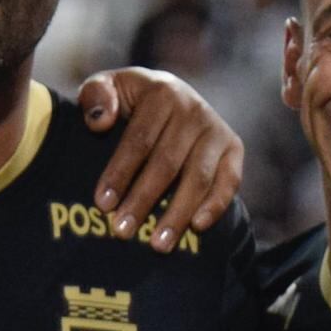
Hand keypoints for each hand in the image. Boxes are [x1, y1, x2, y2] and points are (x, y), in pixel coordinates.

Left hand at [76, 69, 244, 248]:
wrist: (170, 98)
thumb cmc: (130, 101)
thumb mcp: (109, 87)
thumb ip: (96, 95)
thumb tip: (101, 121)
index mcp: (162, 91)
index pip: (138, 140)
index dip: (120, 173)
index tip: (103, 204)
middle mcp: (194, 108)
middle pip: (166, 163)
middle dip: (142, 201)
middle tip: (122, 232)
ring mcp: (216, 129)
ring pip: (198, 177)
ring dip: (178, 213)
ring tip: (158, 244)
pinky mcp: (233, 148)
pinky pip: (229, 181)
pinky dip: (215, 205)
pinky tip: (196, 227)